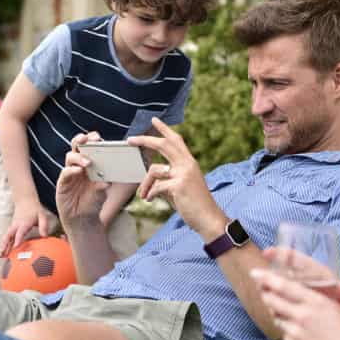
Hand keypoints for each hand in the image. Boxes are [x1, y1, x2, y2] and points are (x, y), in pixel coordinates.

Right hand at [0, 199, 57, 257]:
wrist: (25, 200)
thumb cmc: (35, 209)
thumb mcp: (42, 215)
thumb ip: (43, 225)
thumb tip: (45, 237)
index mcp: (24, 223)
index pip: (20, 232)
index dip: (18, 239)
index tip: (15, 247)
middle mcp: (16, 225)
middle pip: (8, 236)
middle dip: (5, 245)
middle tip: (2, 254)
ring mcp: (12, 226)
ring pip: (6, 237)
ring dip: (2, 246)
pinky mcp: (11, 228)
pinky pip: (7, 237)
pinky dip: (4, 244)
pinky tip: (3, 252)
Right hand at [55, 132, 108, 230]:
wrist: (83, 219)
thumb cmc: (93, 202)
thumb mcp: (102, 192)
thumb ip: (103, 184)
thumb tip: (107, 180)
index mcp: (90, 164)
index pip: (89, 147)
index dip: (92, 140)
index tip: (99, 138)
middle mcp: (79, 166)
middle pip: (77, 147)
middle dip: (82, 140)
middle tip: (89, 139)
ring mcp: (70, 174)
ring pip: (70, 157)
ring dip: (79, 157)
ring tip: (88, 162)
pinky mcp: (63, 183)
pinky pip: (65, 173)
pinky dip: (71, 171)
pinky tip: (78, 171)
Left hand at [129, 118, 224, 237]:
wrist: (209, 219)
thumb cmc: (195, 205)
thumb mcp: (182, 187)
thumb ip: (169, 180)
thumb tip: (152, 182)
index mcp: (190, 163)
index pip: (176, 140)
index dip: (165, 129)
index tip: (154, 120)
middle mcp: (188, 164)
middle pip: (163, 144)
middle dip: (145, 140)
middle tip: (130, 139)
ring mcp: (183, 174)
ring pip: (153, 169)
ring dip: (144, 184)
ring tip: (143, 195)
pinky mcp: (179, 185)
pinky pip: (156, 186)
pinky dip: (150, 193)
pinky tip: (149, 200)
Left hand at [253, 266, 339, 339]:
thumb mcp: (337, 308)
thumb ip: (317, 298)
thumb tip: (302, 288)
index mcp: (314, 302)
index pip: (283, 286)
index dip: (266, 278)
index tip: (256, 273)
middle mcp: (301, 315)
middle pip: (272, 300)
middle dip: (266, 293)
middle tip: (264, 289)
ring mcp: (295, 331)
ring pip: (275, 316)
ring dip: (276, 310)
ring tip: (284, 309)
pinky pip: (283, 332)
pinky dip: (286, 328)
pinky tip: (298, 329)